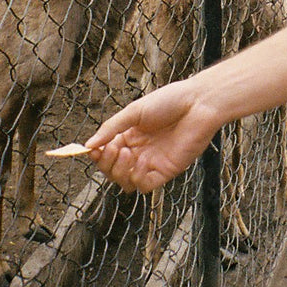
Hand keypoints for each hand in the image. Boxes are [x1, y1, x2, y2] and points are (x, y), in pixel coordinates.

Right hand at [85, 78, 221, 192]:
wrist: (198, 104)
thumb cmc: (169, 101)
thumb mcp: (135, 111)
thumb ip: (112, 128)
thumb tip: (89, 144)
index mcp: (129, 136)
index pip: (106, 153)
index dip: (97, 155)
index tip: (93, 150)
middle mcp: (139, 151)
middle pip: (113, 171)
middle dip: (107, 163)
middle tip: (112, 148)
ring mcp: (152, 162)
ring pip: (126, 182)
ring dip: (120, 172)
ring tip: (126, 153)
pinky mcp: (166, 171)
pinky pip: (145, 185)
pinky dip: (138, 177)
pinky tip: (142, 161)